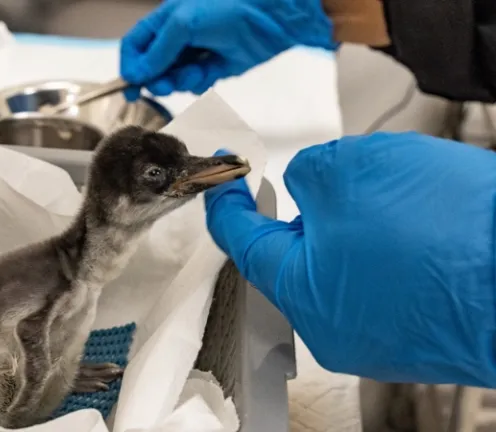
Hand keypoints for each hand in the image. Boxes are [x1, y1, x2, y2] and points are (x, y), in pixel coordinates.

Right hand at [120, 0, 335, 99]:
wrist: (268, 16)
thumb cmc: (225, 8)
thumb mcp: (183, 24)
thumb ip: (157, 52)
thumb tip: (136, 75)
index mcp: (164, 21)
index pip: (134, 46)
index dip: (129, 66)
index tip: (131, 86)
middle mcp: (176, 38)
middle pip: (151, 67)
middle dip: (155, 79)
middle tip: (163, 85)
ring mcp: (194, 54)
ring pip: (172, 79)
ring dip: (180, 81)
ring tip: (196, 72)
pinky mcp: (212, 68)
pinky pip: (194, 84)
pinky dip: (198, 83)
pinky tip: (210, 72)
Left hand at [205, 133, 495, 385]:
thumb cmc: (446, 229)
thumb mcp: (351, 171)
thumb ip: (308, 174)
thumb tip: (305, 184)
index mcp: (300, 291)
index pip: (243, 243)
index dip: (228, 204)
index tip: (224, 180)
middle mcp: (334, 329)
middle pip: (296, 260)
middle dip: (307, 214)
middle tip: (327, 183)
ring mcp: (379, 339)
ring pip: (343, 271)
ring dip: (356, 231)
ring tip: (395, 203)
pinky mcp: (419, 336)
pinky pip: (383, 286)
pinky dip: (388, 253)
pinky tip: (420, 229)